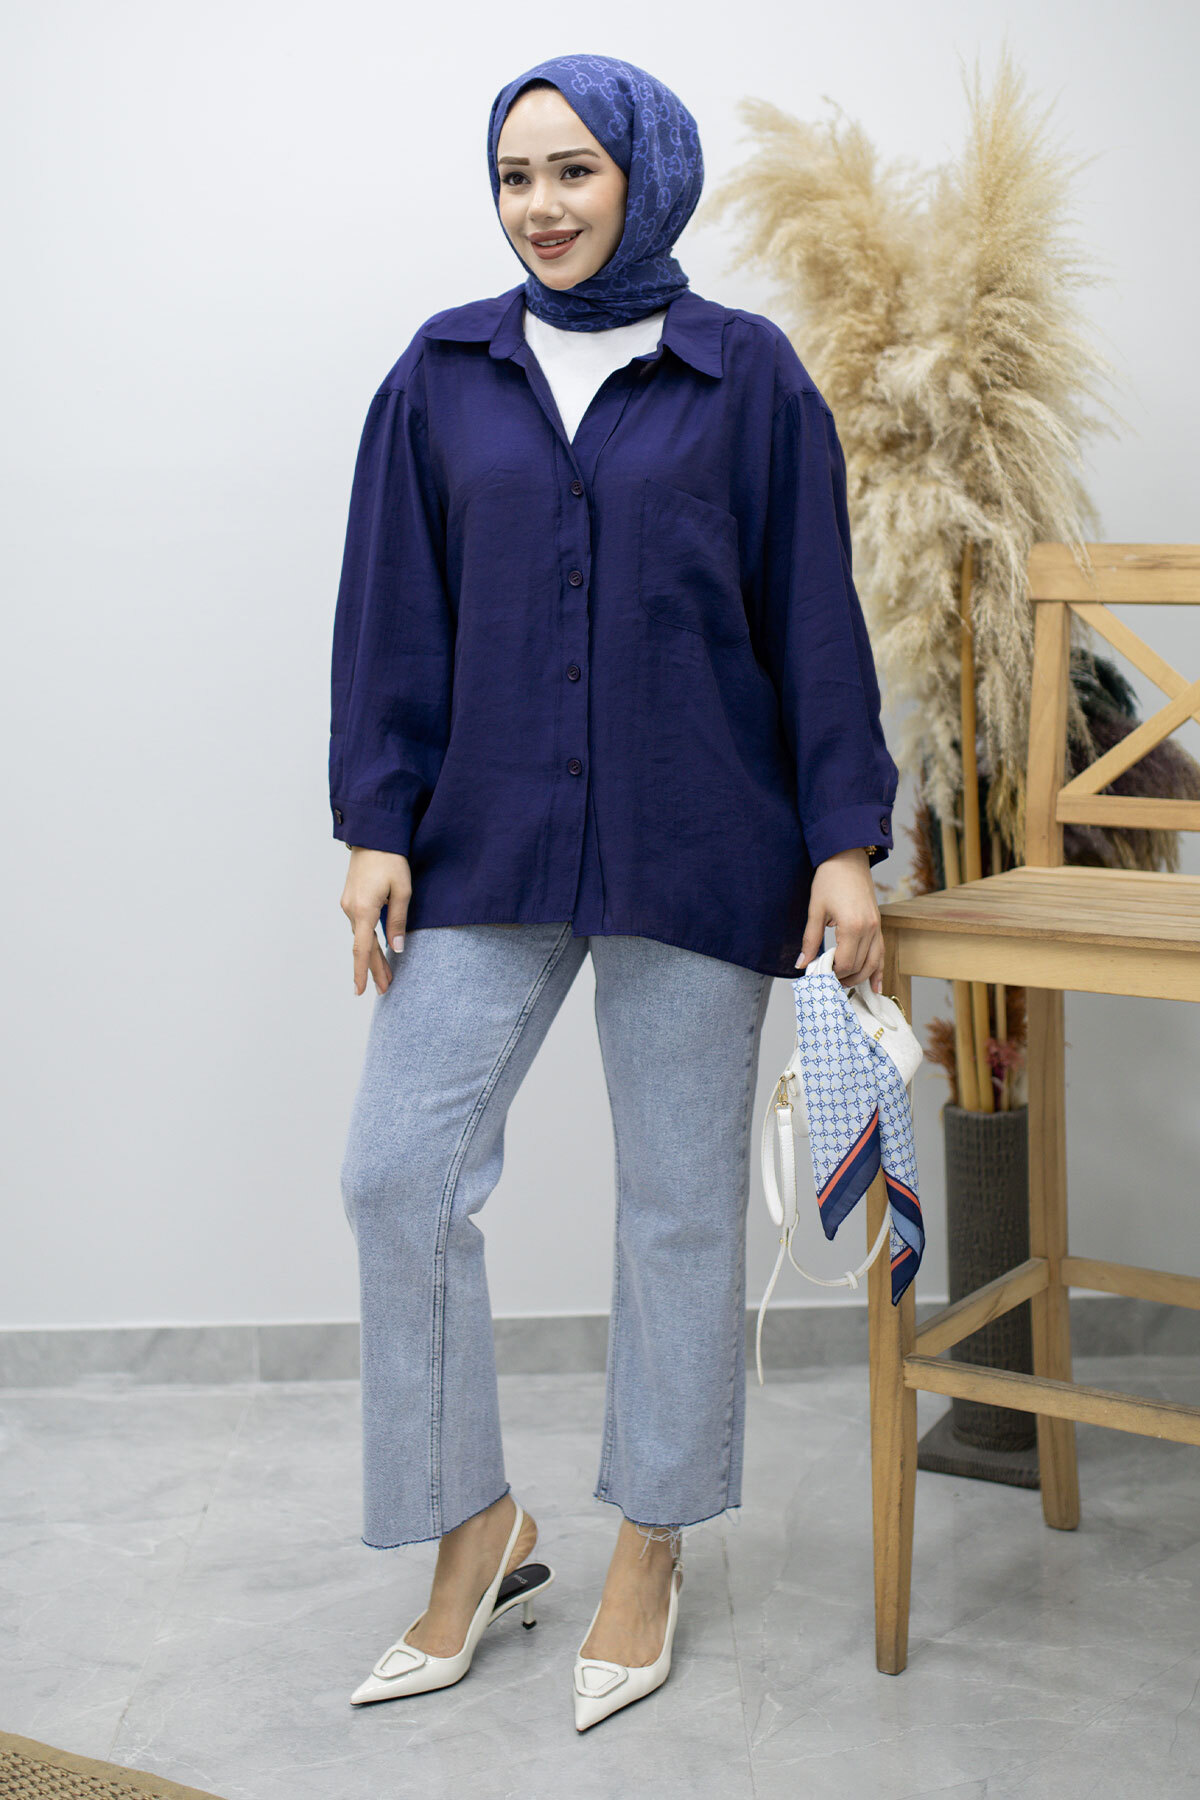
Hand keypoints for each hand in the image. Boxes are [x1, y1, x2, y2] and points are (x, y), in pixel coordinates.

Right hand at [340, 848, 411, 995]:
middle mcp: (351, 909)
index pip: (361, 949)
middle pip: (362, 947)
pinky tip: (376, 950)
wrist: (373, 836)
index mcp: (364, 909)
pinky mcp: (351, 899)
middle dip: (373, 970)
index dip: (362, 972)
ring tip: (384, 975)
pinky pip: (359, 926)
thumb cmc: (391, 860)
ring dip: (372, 956)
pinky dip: (367, 941)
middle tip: (384, 990)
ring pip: (361, 937)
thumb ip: (398, 921)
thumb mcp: (402, 891)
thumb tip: (396, 948)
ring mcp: (348, 904)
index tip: (361, 991)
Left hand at [795, 846, 883, 992]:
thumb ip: (810, 941)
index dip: (832, 973)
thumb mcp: (815, 911)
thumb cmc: (830, 880)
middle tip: (827, 981)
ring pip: (874, 963)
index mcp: (853, 927)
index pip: (845, 964)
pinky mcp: (878, 925)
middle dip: (844, 978)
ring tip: (844, 985)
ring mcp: (877, 927)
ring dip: (860, 978)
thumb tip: (802, 965)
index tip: (819, 974)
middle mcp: (869, 930)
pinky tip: (875, 986)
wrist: (847, 857)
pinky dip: (878, 970)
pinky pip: (881, 953)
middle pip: (860, 967)